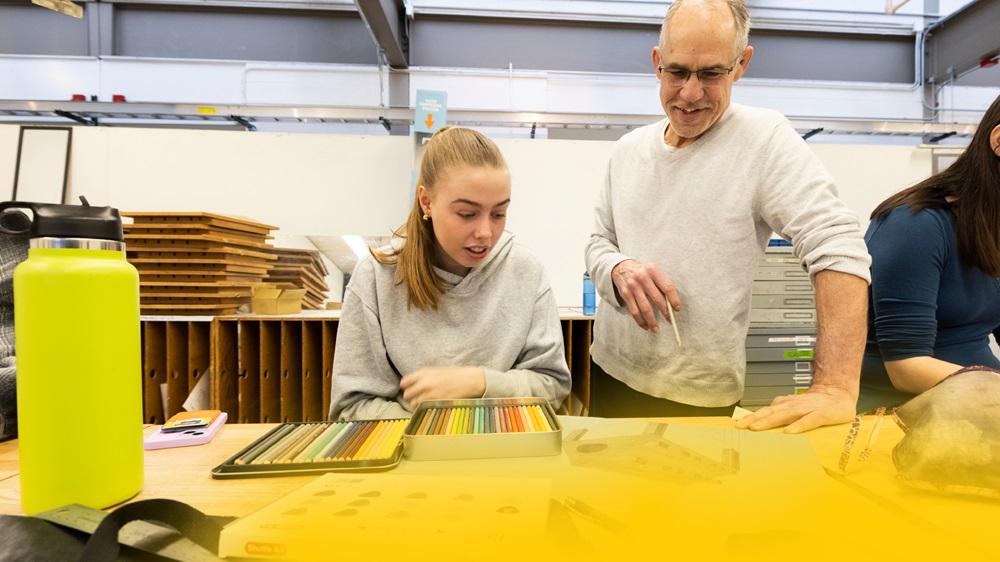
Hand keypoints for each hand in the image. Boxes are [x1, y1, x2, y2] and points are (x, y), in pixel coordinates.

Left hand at [399, 366, 485, 407]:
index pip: (404, 382)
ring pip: (414, 403)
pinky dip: (423, 408)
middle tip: (415, 397)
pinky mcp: (436, 403)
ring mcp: (430, 394)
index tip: (408, 389)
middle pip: (407, 394)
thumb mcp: (436, 370)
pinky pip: (423, 408)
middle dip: (410, 396)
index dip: (405, 386)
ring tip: (422, 402)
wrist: (468, 380)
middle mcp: (425, 383)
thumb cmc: (453, 374)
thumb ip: (423, 376)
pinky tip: (428, 406)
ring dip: (416, 404)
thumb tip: (411, 383)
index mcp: (424, 372)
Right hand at [611, 259, 680, 331]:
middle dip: (665, 312)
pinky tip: (645, 326)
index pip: (667, 287)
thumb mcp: (653, 272)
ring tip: (656, 329)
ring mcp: (633, 286)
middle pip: (657, 299)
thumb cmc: (643, 272)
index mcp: (653, 270)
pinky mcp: (626, 294)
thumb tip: (671, 304)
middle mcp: (643, 277)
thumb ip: (661, 284)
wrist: (622, 268)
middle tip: (670, 320)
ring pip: (645, 308)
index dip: (674, 299)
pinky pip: (634, 311)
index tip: (677, 309)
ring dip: (652, 321)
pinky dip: (640, 321)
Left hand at [734, 385, 855, 433]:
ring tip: (756, 428)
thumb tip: (763, 416)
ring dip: (769, 421)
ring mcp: (807, 408)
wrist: (839, 393)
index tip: (737, 424)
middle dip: (754, 419)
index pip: (766, 410)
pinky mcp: (822, 414)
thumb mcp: (795, 404)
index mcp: (787, 404)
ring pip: (785, 415)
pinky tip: (789, 432)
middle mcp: (794, 405)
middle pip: (771, 412)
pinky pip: (808, 420)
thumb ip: (781, 409)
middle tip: (740, 426)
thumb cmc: (816, 402)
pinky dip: (798, 426)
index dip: (751, 417)